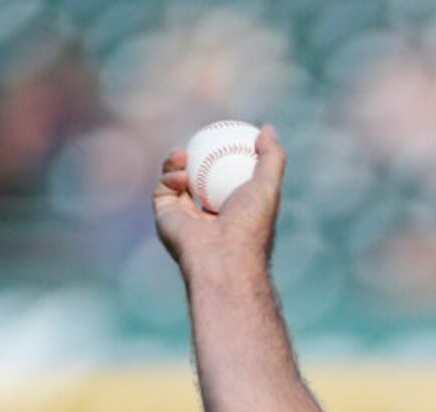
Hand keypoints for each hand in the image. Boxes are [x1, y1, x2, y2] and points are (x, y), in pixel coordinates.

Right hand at [153, 124, 284, 271]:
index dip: (223, 155)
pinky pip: (163, 189)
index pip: (226, 178)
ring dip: (178, 161)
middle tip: (199, 139)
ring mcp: (186, 219)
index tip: (223, 135)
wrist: (224, 257)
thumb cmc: (249, 224)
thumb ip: (271, 157)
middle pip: (198, 178)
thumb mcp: (268, 186)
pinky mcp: (166, 219)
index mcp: (233, 213)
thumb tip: (267, 128)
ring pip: (176, 180)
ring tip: (185, 153)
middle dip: (195, 155)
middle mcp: (208, 218)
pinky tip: (182, 175)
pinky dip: (170, 177)